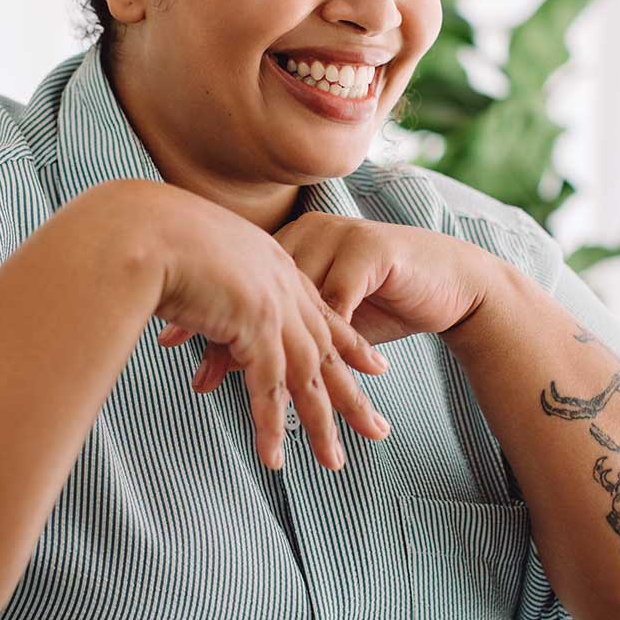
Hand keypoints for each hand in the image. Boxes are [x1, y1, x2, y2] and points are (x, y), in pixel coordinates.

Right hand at [120, 182, 391, 470]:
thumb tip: (197, 299)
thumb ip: (208, 279)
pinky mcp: (255, 327)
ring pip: (307, 376)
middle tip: (376, 429)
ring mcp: (272, 306)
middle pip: (327, 349)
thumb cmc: (151, 235)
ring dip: (321, 423)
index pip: (320, 310)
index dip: (348, 342)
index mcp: (273, 263)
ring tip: (333, 462)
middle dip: (351, 393)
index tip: (373, 365)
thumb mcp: (194, 254)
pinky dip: (271, 426)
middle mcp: (282, 284)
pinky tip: (275, 457)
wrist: (143, 226)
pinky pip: (268, 387)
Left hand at [175, 210, 505, 388]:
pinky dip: (320, 340)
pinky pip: (338, 302)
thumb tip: (221, 357)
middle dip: (226, 334)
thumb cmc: (384, 298)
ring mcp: (340, 239)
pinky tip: (305, 368)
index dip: (204, 310)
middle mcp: (310, 235)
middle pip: (258, 288)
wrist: (450, 280)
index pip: (238, 278)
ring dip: (272, 348)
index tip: (169, 339)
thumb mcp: (324, 314)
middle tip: (196, 373)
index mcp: (291, 242)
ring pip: (294, 300)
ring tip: (245, 384)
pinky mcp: (371, 253)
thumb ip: (279, 327)